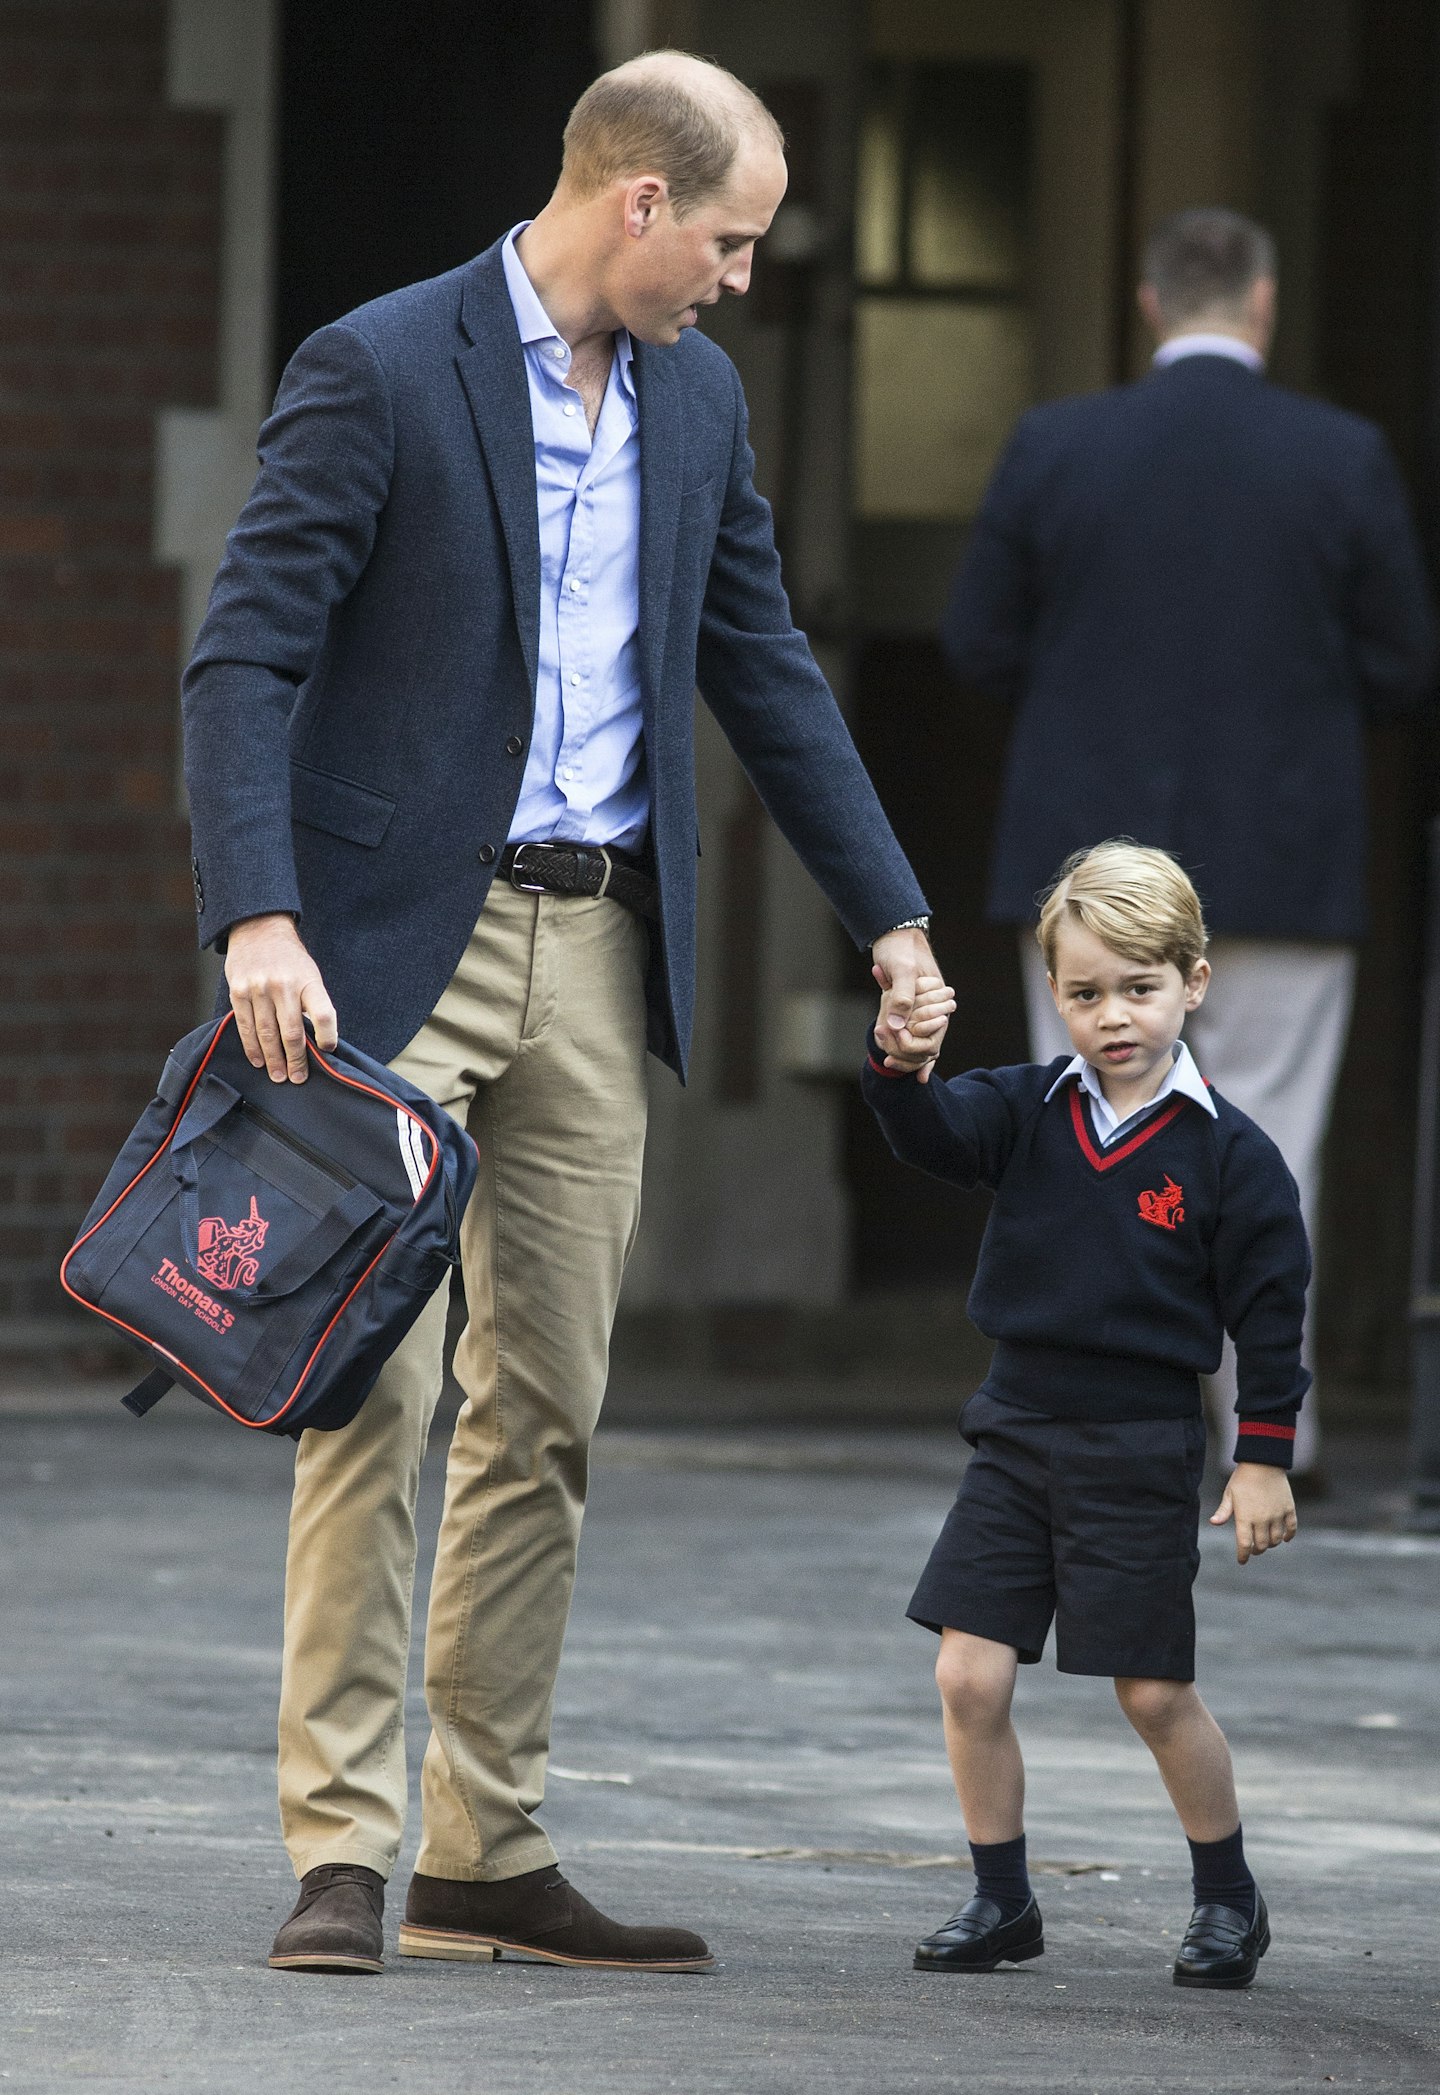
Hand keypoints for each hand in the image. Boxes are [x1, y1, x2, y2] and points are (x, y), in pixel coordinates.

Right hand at [225, 913, 337, 1082]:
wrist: (258, 929)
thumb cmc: (290, 960)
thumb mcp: (310, 974)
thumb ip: (313, 1004)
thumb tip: (319, 1041)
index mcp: (308, 982)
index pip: (323, 1013)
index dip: (327, 1035)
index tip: (327, 1051)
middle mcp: (284, 985)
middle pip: (292, 1032)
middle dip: (296, 1060)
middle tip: (297, 1078)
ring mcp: (259, 988)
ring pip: (267, 1034)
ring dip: (273, 1059)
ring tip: (278, 1076)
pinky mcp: (238, 992)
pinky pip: (245, 1026)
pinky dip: (252, 1047)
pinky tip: (258, 1060)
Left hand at [872, 926, 942, 1082]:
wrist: (894, 932)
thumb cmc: (898, 949)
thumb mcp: (901, 971)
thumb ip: (901, 997)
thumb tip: (896, 1025)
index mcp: (934, 997)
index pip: (934, 1034)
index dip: (921, 1054)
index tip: (905, 1067)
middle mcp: (932, 1004)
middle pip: (928, 1041)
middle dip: (911, 1057)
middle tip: (891, 1066)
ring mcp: (921, 1005)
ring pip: (919, 1038)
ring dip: (905, 1053)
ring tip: (891, 1066)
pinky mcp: (909, 1004)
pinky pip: (910, 1028)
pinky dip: (905, 1044)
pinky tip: (905, 1063)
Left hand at [1209, 1461, 1297, 1564]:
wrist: (1263, 1462)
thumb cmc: (1243, 1478)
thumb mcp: (1229, 1494)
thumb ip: (1223, 1511)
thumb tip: (1213, 1523)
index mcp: (1245, 1517)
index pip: (1244, 1544)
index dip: (1243, 1555)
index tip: (1242, 1560)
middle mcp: (1262, 1519)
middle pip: (1261, 1545)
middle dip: (1256, 1550)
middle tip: (1253, 1550)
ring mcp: (1277, 1515)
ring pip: (1276, 1539)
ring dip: (1271, 1544)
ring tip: (1266, 1542)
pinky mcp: (1289, 1509)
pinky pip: (1292, 1528)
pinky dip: (1288, 1536)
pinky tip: (1284, 1538)